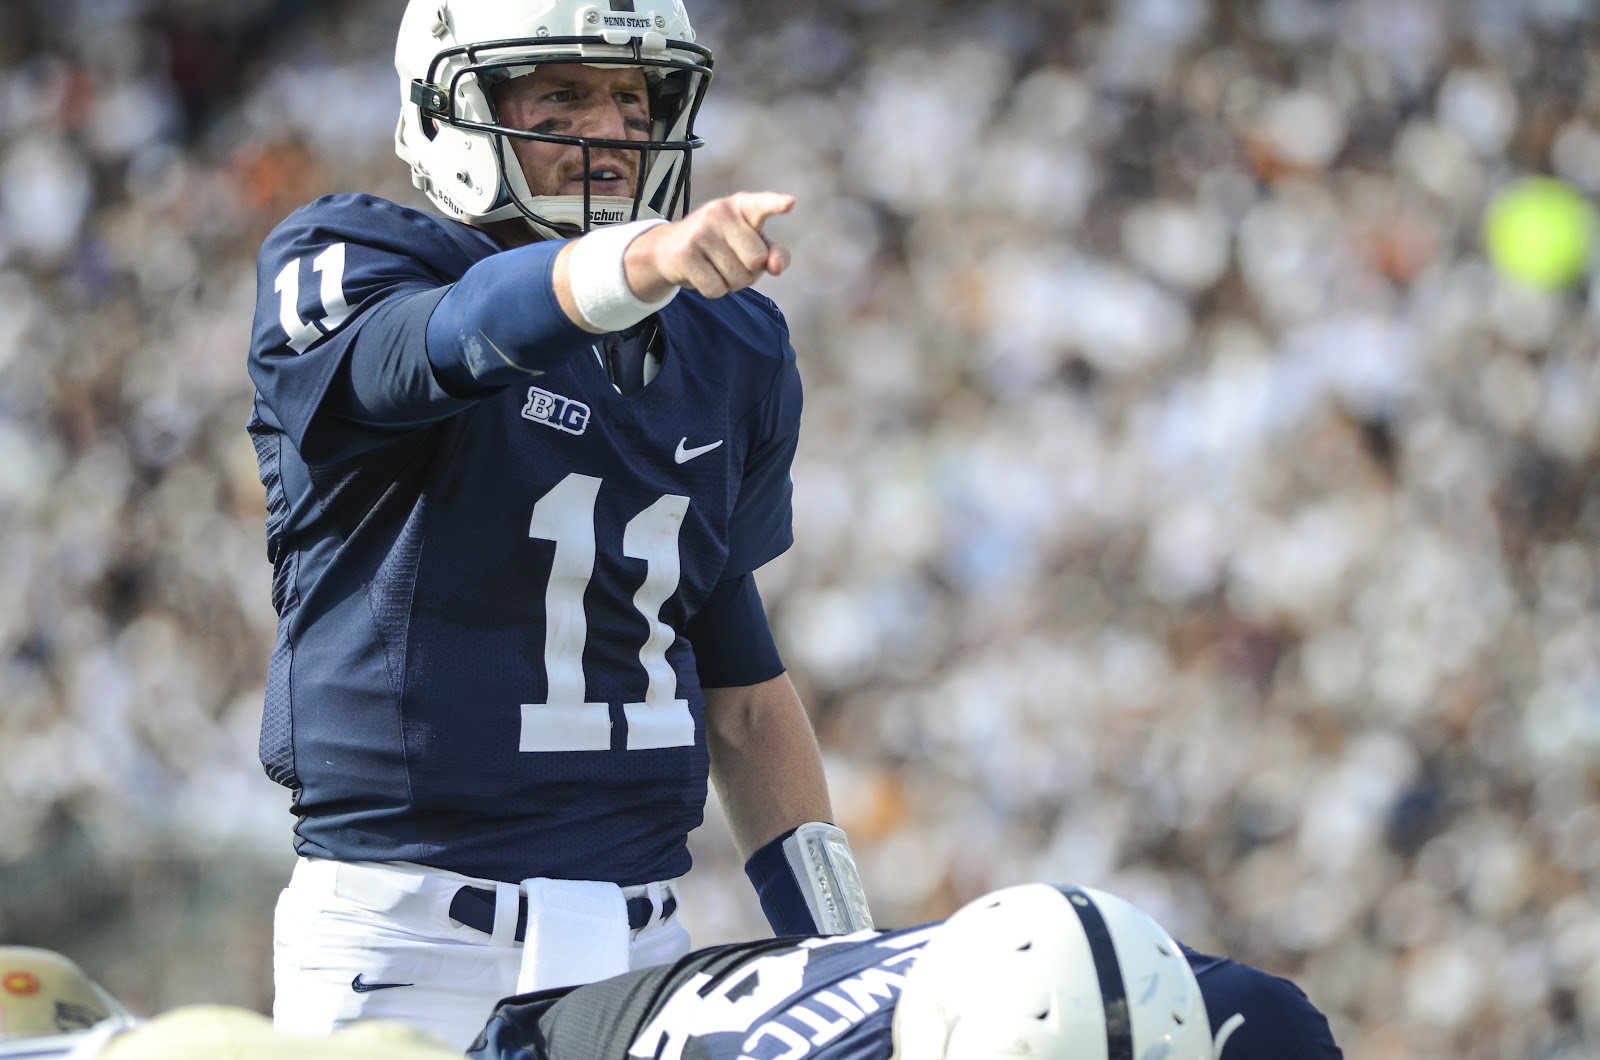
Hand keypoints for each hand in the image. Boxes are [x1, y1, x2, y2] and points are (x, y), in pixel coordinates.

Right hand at [625, 192, 793, 300]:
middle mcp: (721, 213)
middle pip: (757, 261)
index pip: (761, 205)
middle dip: (750, 272)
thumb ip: (775, 253)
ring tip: (716, 266)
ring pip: (737, 279)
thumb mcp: (752, 243)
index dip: (775, 204)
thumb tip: (776, 267)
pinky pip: (717, 289)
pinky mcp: (685, 254)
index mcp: (742, 206)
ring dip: (731, 283)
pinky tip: (703, 273)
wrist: (670, 248)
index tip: (789, 204)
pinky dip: (714, 290)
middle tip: (732, 260)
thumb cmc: (721, 245)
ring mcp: (700, 232)